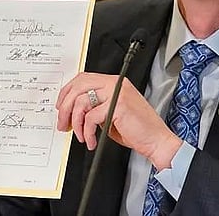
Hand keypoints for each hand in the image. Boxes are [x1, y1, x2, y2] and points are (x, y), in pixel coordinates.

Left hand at [56, 72, 181, 169]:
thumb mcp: (111, 113)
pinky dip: (87, 132)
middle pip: (79, 86)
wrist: (156, 140)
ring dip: (76, 123)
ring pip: (82, 101)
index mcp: (114, 82)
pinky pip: (91, 117)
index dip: (67, 92)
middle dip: (66, 107)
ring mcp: (117, 93)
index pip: (83, 78)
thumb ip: (95, 106)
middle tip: (63, 123)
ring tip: (81, 136)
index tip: (61, 106)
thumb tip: (72, 111)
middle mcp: (115, 83)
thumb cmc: (137, 129)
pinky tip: (92, 140)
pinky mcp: (118, 106)